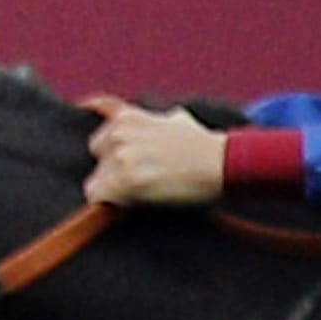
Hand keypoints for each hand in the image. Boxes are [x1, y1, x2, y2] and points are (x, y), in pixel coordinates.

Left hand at [79, 99, 230, 207]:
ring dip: (117, 192)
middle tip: (144, 180)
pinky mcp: (127, 180)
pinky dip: (115, 205)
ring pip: (97, 184)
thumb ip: (151, 119)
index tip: (130, 168)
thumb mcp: (175, 119)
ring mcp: (122, 156)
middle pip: (97, 164)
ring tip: (150, 190)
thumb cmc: (202, 146)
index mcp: (127, 118)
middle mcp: (119, 133)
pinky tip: (140, 200)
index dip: (113, 159)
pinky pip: (100, 199)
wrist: (223, 162)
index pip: (98, 144)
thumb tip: (135, 113)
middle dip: (113, 174)